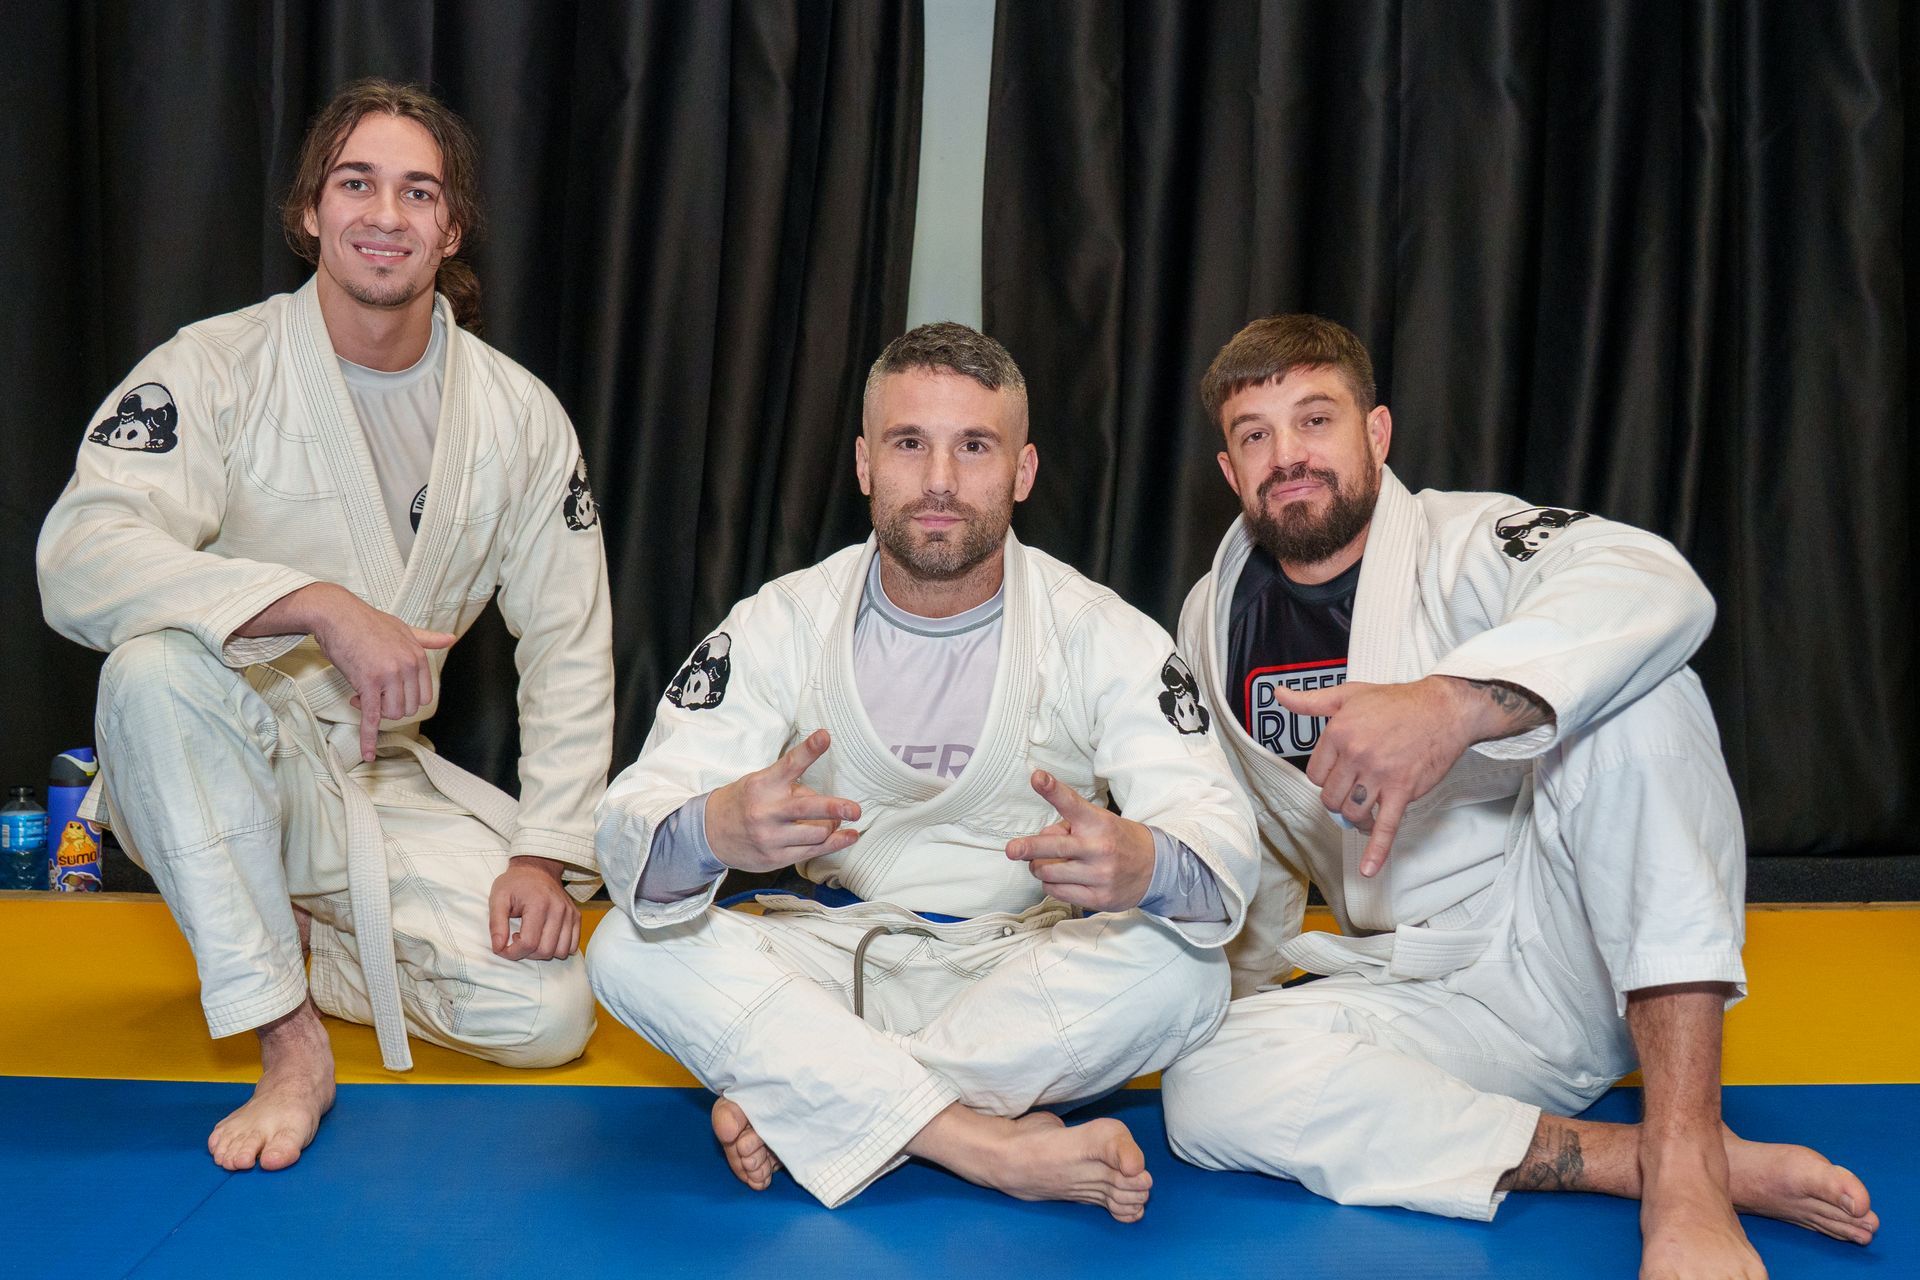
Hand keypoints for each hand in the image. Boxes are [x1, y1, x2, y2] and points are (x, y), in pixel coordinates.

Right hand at [277, 584, 453, 761]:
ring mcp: (389, 676)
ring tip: (361, 695)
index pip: (423, 697)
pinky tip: (368, 754)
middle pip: (408, 708)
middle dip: (389, 706)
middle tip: (371, 693)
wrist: (337, 614)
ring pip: (391, 713)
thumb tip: (451, 639)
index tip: (389, 693)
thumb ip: (428, 639)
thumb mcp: (404, 628)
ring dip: (375, 711)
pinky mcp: (368, 684)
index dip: (406, 700)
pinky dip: (368, 738)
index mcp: (418, 657)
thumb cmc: (367, 621)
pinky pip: (372, 718)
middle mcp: (408, 667)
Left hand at [488, 856, 580, 959]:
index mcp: (539, 904)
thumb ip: (496, 924)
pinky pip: (573, 946)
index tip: (502, 947)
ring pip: (561, 951)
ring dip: (543, 953)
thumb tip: (499, 948)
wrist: (537, 869)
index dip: (512, 953)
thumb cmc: (515, 883)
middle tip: (516, 940)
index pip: (528, 943)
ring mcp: (570, 914)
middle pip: (545, 951)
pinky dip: (558, 948)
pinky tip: (544, 937)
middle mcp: (559, 909)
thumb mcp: (498, 898)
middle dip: (527, 954)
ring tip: (531, 938)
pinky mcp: (576, 917)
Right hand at [703, 729, 861, 872]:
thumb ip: (790, 788)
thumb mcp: (761, 784)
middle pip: (807, 808)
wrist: (710, 834)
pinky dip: (836, 843)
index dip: (809, 750)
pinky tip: (848, 836)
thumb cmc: (743, 802)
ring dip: (832, 825)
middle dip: (835, 808)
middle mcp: (766, 811)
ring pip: (816, 833)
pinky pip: (813, 851)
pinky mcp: (775, 858)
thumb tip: (824, 803)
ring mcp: (770, 837)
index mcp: (763, 784)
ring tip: (835, 821)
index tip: (825, 736)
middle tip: (854, 809)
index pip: (789, 764)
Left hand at [1005, 770, 1155, 911]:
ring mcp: (1099, 875)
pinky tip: (1062, 878)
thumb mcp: (1097, 823)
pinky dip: (1051, 884)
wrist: (1155, 867)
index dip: (1052, 790)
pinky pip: (1057, 892)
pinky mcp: (1098, 898)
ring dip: (1040, 867)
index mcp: (1097, 822)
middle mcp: (1099, 848)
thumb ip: (1066, 828)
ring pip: (1049, 873)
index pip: (1071, 803)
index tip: (1037, 777)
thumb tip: (1038, 845)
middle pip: (1054, 847)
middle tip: (1012, 849)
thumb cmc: (1116, 841)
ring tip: (1049, 863)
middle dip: (1029, 848)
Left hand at [1272, 676, 1478, 877]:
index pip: (1315, 774)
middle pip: (1330, 797)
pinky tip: (1369, 868)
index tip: (1336, 775)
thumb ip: (1310, 701)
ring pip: (1352, 812)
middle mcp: (1356, 755)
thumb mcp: (1349, 694)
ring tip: (1363, 811)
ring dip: (1355, 817)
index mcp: (1339, 733)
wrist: (1442, 709)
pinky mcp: (1402, 790)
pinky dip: (1377, 850)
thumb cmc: (1397, 702)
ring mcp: (1379, 775)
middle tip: (1350, 792)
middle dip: (1338, 799)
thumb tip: (1280, 695)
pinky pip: (1386, 825)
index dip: (1324, 778)